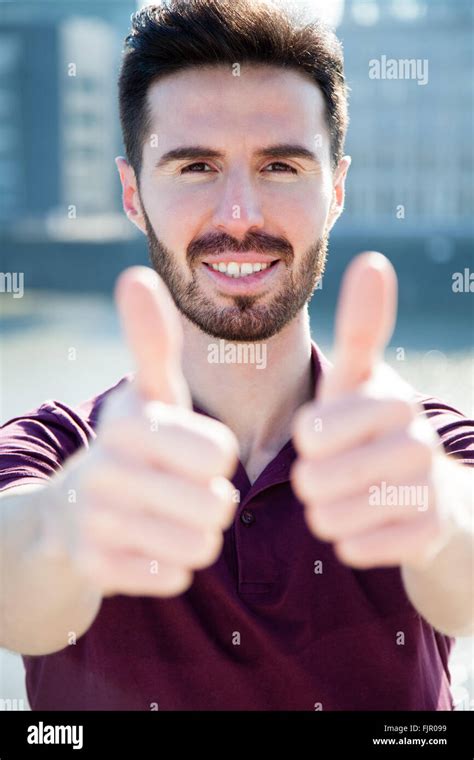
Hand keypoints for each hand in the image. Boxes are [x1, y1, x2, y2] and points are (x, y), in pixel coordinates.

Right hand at [53, 267, 238, 596]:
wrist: (77, 509)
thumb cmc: (137, 445)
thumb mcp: (149, 394)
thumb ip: (152, 343)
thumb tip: (134, 276)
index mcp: (129, 423)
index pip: (218, 453)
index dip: (217, 457)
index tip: (195, 452)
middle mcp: (105, 470)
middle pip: (214, 504)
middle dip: (212, 502)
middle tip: (187, 492)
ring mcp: (96, 521)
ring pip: (198, 544)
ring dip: (198, 535)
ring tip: (172, 517)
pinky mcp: (95, 566)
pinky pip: (171, 576)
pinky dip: (173, 565)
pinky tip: (151, 544)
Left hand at [291, 252, 454, 570]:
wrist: (425, 490)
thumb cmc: (371, 427)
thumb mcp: (359, 380)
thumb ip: (362, 328)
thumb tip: (375, 260)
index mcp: (393, 399)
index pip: (315, 431)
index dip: (308, 439)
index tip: (321, 435)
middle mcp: (418, 442)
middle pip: (316, 478)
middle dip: (310, 479)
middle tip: (327, 472)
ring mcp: (428, 490)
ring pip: (332, 516)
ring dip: (325, 512)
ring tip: (340, 497)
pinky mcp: (428, 534)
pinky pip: (355, 547)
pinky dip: (348, 540)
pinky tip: (364, 523)